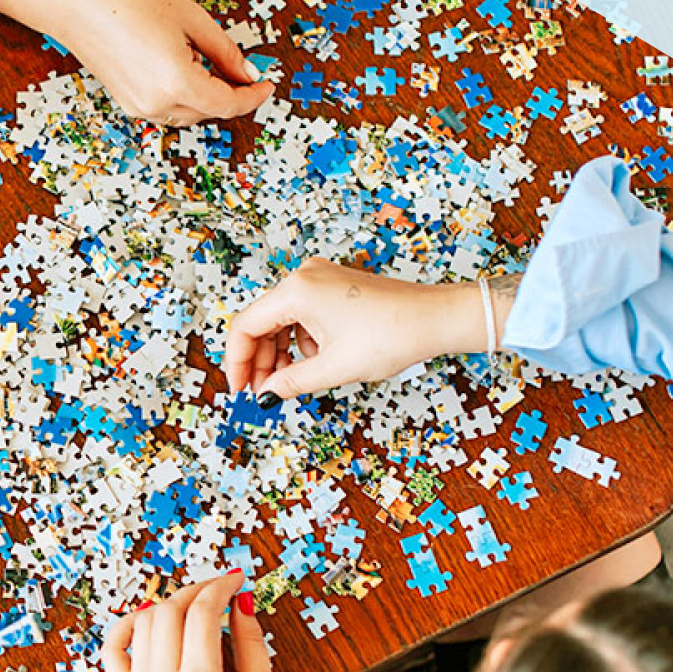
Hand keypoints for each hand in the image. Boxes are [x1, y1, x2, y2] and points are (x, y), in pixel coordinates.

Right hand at [58, 0, 274, 126]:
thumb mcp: (192, 19)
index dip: (253, 96)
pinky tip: (180, 66)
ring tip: (202, 59)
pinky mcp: (128, 104)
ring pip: (189, 114)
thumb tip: (248, 73)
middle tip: (240, 67)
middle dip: (230, 93)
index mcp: (176, 82)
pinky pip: (168, 109)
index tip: (266, 85)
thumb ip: (226, 51)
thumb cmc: (128, 2)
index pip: (228, 104)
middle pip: (210, 112)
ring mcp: (139, 107)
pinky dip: (184, 96)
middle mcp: (156, 103)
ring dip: (206, 96)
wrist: (78, 3)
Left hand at [101, 572, 276, 671]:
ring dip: (170, 605)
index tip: (237, 579)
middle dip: (197, 590)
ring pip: (145, 623)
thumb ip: (253, 645)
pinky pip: (113, 649)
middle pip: (170, 610)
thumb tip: (242, 601)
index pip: (203, 613)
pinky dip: (126, 625)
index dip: (221, 587)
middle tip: (219, 590)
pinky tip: (149, 618)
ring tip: (196, 609)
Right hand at [223, 257, 485, 398]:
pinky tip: (318, 360)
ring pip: (281, 320)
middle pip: (261, 322)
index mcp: (297, 291)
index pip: (245, 326)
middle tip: (264, 392)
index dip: (237, 362)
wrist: (435, 318)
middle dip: (260, 360)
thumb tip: (265, 394)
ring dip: (282, 353)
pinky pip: (302, 314)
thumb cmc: (394, 333)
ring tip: (293, 380)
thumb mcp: (335, 368)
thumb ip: (290, 383)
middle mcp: (304, 277)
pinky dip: (302, 340)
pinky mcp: (333, 286)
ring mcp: (320, 278)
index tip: (240, 388)